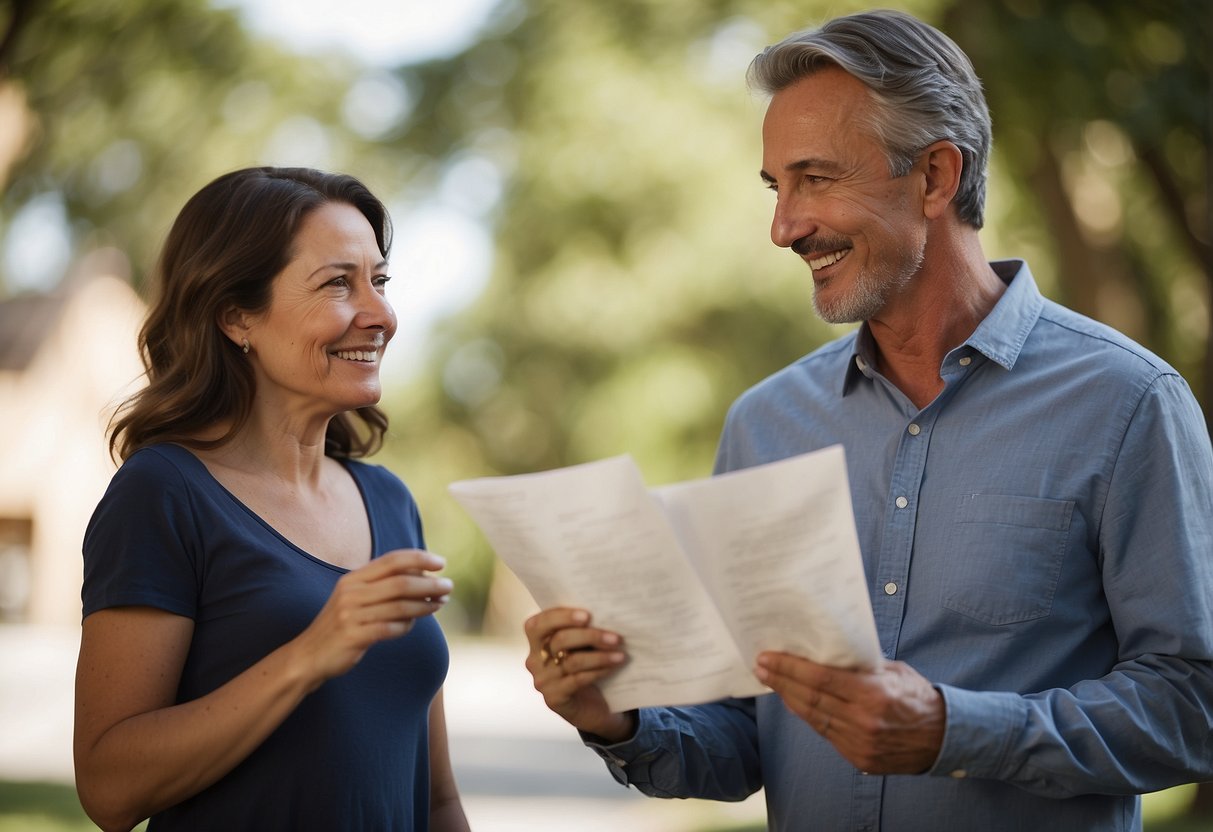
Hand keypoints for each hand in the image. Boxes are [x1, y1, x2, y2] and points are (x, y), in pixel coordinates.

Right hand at [295, 549, 450, 684]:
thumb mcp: (356, 598)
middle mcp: (351, 592)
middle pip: (401, 582)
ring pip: (400, 606)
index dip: (419, 558)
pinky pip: (390, 628)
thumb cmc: (342, 624)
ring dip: (425, 605)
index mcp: (354, 578)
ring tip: (440, 603)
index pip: (392, 560)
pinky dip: (406, 626)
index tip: (441, 563)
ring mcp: (351, 614)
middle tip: (449, 587)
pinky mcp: (353, 636)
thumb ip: (383, 586)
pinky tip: (413, 625)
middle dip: (430, 583)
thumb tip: (424, 576)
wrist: (308, 655)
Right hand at [523, 607, 633, 741]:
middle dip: (589, 636)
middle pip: (558, 641)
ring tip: (620, 653)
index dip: (561, 617)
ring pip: (571, 661)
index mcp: (536, 641)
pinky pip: (577, 680)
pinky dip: (598, 671)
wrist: (590, 708)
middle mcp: (534, 660)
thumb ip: (581, 630)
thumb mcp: (580, 646)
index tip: (587, 615)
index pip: (538, 624)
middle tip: (615, 637)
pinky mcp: (553, 699)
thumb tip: (604, 612)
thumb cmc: (585, 667)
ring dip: (600, 656)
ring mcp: (542, 681)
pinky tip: (613, 667)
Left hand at [755, 653, 944, 774]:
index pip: (820, 679)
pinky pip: (825, 733)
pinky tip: (794, 702)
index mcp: (873, 694)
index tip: (768, 657)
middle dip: (781, 681)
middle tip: (761, 666)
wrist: (944, 739)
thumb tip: (826, 652)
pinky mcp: (858, 758)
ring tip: (772, 681)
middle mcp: (863, 721)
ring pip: (813, 718)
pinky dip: (807, 716)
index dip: (790, 668)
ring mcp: (859, 743)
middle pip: (810, 698)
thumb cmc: (918, 697)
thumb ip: (861, 665)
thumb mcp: (893, 671)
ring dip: (789, 698)